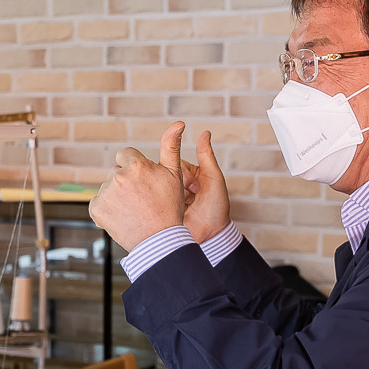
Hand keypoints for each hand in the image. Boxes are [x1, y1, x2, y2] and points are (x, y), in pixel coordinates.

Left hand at [91, 142, 185, 249]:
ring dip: (116, 195)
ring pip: (107, 187)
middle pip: (116, 171)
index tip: (144, 183)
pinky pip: (98, 203)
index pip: (126, 155)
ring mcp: (105, 193)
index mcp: (136, 165)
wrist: (159, 241)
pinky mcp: (96, 209)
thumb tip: (178, 122)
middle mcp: (118, 176)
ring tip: (133, 210)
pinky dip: (107, 209)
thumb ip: (171, 146)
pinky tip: (122, 216)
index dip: (136, 168)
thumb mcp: (174, 175)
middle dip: (126, 181)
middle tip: (141, 199)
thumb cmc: (169, 207)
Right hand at [163, 124, 228, 243]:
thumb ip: (207, 156)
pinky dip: (156, 204)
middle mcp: (176, 185)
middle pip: (164, 175)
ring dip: (167, 196)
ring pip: (157, 187)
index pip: (175, 165)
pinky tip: (162, 209)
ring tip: (183, 207)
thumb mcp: (214, 179)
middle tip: (190, 200)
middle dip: (176, 187)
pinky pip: (152, 201)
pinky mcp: (161, 210)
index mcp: (188, 175)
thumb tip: (205, 132)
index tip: (196, 189)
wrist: (211, 236)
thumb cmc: (216, 208)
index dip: (184, 176)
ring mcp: (167, 198)